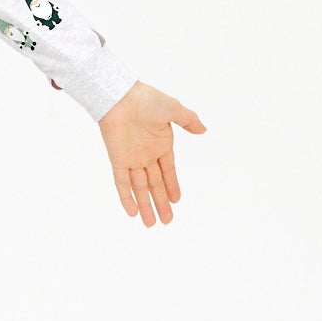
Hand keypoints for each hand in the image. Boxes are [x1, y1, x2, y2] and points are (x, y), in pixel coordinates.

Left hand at [98, 81, 205, 226]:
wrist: (120, 96)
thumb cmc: (147, 99)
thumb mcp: (174, 109)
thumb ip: (188, 120)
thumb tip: (203, 129)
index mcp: (161, 144)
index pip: (168, 171)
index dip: (172, 186)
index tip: (176, 201)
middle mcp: (146, 154)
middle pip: (155, 184)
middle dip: (161, 202)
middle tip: (167, 221)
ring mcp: (132, 158)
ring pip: (140, 187)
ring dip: (146, 205)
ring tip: (152, 224)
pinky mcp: (118, 159)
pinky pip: (122, 182)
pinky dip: (126, 197)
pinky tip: (132, 212)